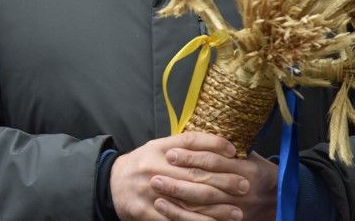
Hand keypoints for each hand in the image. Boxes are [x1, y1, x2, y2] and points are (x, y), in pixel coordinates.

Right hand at [110, 132, 275, 220]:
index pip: (191, 142)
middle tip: (244, 185)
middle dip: (223, 181)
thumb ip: (182, 146)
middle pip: (195, 174)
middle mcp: (156, 168)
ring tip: (237, 212)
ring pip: (189, 201)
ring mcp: (151, 191)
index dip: (214, 144)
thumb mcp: (157, 147)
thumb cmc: (142, 164)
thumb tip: (217, 145)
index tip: (234, 152)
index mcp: (159, 148)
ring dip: (216, 208)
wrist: (111, 184)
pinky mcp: (147, 212)